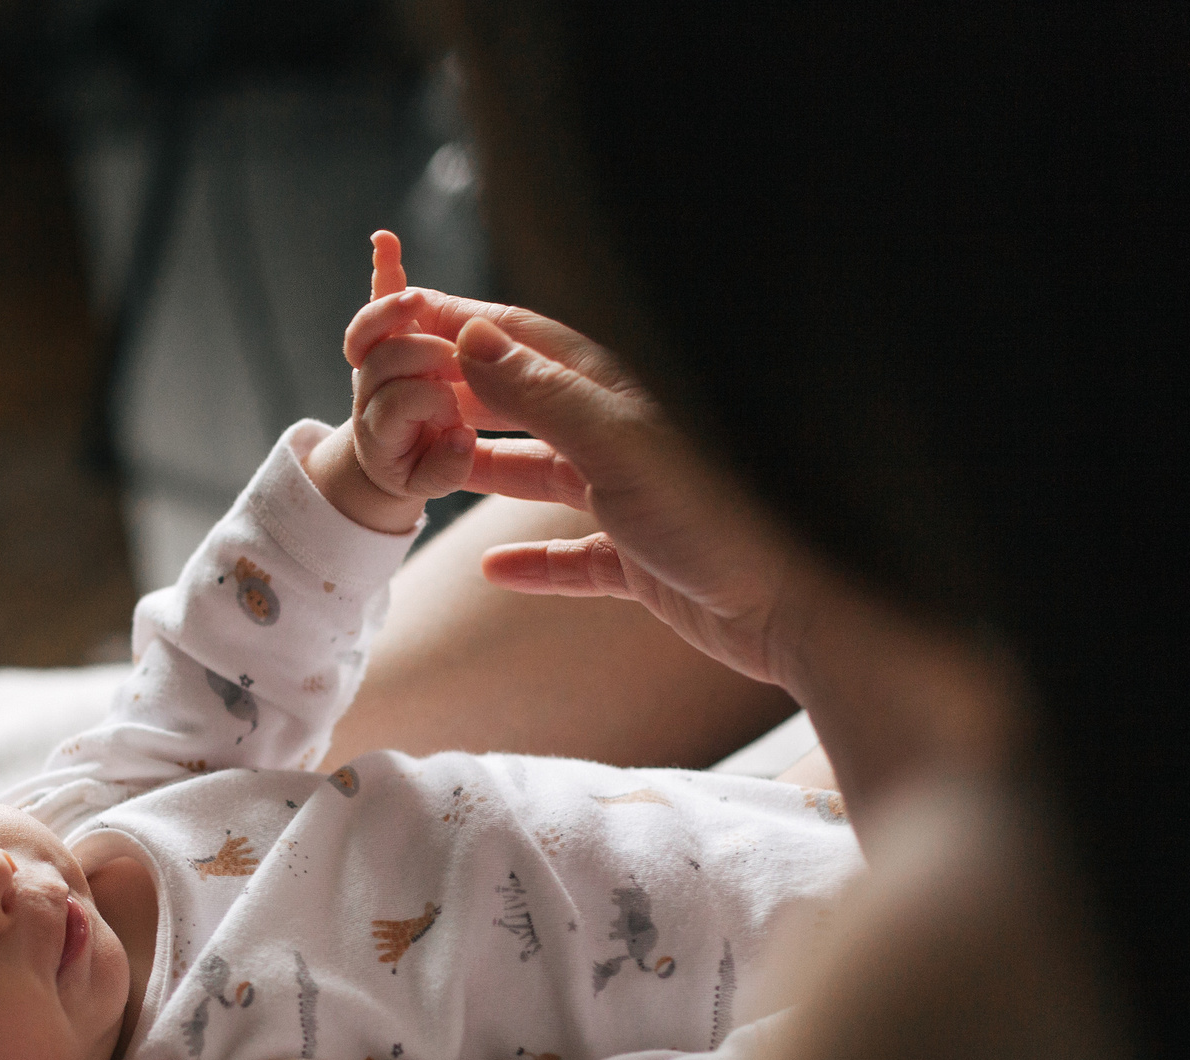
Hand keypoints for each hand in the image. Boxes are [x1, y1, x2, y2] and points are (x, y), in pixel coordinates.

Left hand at [305, 230, 478, 534]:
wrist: (386, 458)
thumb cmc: (419, 467)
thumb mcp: (433, 480)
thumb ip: (447, 466)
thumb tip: (460, 436)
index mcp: (381, 431)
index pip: (403, 402)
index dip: (433, 402)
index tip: (458, 420)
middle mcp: (369, 393)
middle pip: (387, 359)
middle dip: (425, 356)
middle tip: (455, 369)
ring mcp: (373, 363)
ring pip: (371, 330)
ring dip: (392, 310)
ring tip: (416, 303)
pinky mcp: (384, 337)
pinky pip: (379, 302)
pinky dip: (384, 270)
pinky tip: (383, 240)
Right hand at [342, 280, 829, 691]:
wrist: (796, 607)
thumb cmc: (720, 514)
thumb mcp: (619, 444)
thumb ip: (542, 394)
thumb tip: (470, 337)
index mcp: (617, 392)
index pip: (520, 341)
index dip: (456, 326)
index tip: (393, 322)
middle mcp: (621, 436)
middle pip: (523, 403)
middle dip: (458, 397)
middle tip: (392, 399)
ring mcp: (631, 498)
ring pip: (541, 474)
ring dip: (484, 471)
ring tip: (426, 470)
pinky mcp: (641, 561)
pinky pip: (573, 556)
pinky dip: (533, 561)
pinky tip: (494, 569)